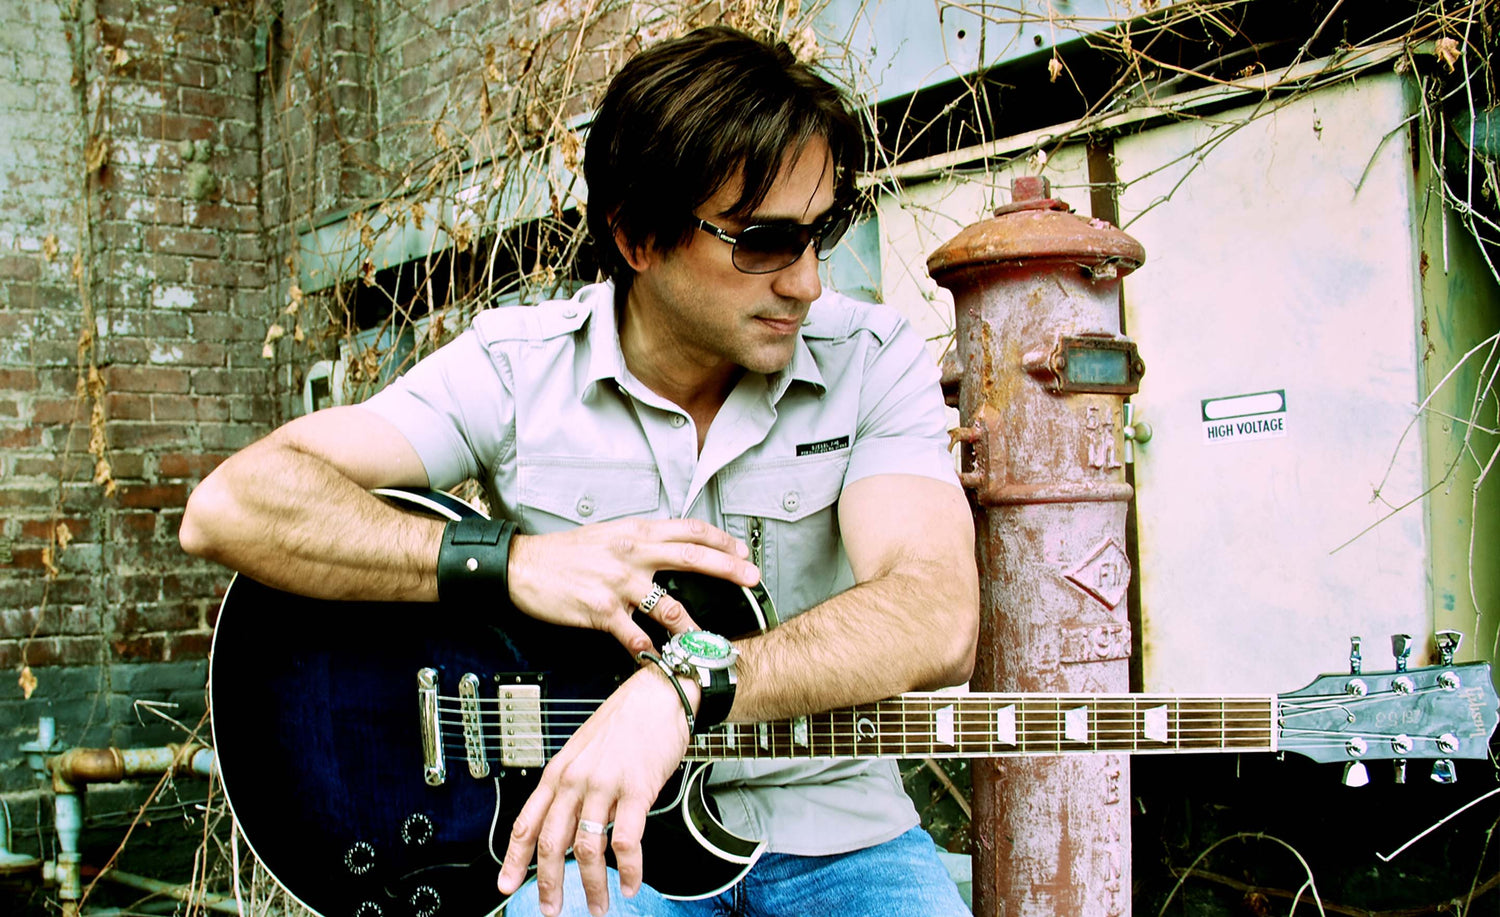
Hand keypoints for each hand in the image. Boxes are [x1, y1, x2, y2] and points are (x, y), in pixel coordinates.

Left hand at [497, 666, 698, 915]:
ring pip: (587, 848)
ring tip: (599, 904)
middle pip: (551, 843)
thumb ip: (572, 785)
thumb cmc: (626, 721)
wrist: (659, 695)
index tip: (505, 885)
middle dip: (549, 884)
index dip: (513, 859)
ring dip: (592, 885)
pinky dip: (630, 869)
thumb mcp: (584, 750)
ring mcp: (604, 785)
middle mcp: (575, 780)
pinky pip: (626, 841)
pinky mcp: (636, 789)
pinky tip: (632, 882)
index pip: (526, 822)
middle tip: (551, 909)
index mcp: (558, 772)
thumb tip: (567, 822)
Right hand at [507, 518, 759, 653]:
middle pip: (691, 557)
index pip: (688, 530)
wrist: (523, 566)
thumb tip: (670, 548)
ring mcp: (618, 583)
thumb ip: (640, 542)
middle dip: (727, 568)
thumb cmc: (565, 553)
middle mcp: (632, 554)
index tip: (742, 549)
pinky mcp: (602, 611)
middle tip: (752, 578)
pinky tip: (657, 660)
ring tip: (707, 642)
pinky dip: (648, 651)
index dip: (720, 539)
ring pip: (669, 606)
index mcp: (636, 532)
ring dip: (692, 628)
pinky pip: (634, 636)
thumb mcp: (608, 535)